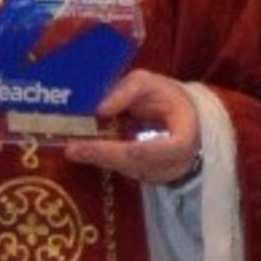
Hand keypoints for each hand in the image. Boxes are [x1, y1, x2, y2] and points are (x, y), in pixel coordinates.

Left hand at [63, 71, 204, 186]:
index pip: (169, 149)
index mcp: (186, 138)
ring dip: (100, 159)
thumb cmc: (166, 98)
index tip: (119, 147)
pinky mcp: (144, 177)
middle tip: (74, 148)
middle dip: (106, 155)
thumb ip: (128, 91)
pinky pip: (122, 170)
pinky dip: (103, 160)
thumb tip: (101, 109)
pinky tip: (83, 151)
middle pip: (139, 164)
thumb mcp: (150, 83)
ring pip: (127, 170)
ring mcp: (160, 174)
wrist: (180, 118)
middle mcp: (175, 163)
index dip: (144, 150)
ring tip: (74, 149)